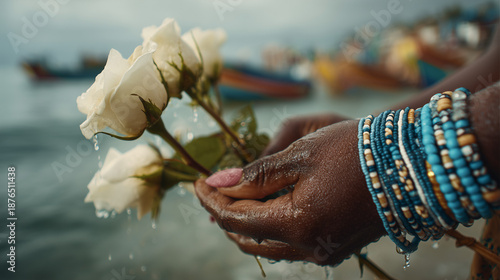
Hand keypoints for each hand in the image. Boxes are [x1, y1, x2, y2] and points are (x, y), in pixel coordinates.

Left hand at [195, 120, 384, 265]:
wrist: (413, 161)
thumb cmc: (355, 149)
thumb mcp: (299, 155)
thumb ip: (254, 175)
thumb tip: (217, 184)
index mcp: (298, 223)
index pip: (236, 219)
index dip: (211, 201)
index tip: (196, 183)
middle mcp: (310, 246)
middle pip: (249, 238)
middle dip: (225, 214)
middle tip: (212, 190)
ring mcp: (325, 250)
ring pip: (269, 245)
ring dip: (247, 223)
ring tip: (234, 197)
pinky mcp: (337, 246)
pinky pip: (291, 244)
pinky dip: (271, 227)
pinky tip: (267, 206)